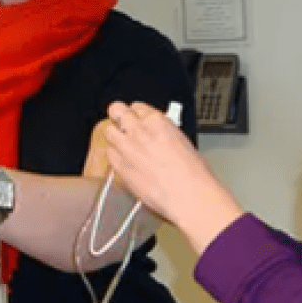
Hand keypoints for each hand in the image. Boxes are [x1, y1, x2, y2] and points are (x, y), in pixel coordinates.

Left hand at [104, 101, 242, 253]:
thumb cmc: (193, 173)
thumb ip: (163, 133)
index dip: (136, 113)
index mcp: (157, 121)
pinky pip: (110, 154)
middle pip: (117, 110)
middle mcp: (139, 130)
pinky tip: (125, 163)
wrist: (189, 196)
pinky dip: (115, 157)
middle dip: (119, 116)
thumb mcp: (181, 141)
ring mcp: (126, 147)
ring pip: (109, 131)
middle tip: (122, 124)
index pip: (137, 106)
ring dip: (115, 136)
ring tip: (122, 144)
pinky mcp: (120, 166)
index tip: (137, 118)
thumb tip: (157, 134)